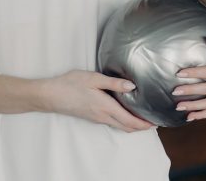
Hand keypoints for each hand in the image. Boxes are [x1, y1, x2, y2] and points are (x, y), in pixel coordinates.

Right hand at [38, 69, 154, 132]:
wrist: (50, 95)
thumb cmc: (71, 84)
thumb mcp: (94, 79)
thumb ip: (114, 83)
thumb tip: (133, 87)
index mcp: (105, 107)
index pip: (129, 120)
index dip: (143, 124)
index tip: (156, 122)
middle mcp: (102, 116)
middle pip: (126, 126)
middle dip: (141, 126)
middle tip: (154, 122)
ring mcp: (96, 118)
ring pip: (119, 125)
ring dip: (132, 125)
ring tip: (143, 119)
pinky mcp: (91, 116)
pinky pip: (111, 122)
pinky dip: (123, 122)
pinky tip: (125, 114)